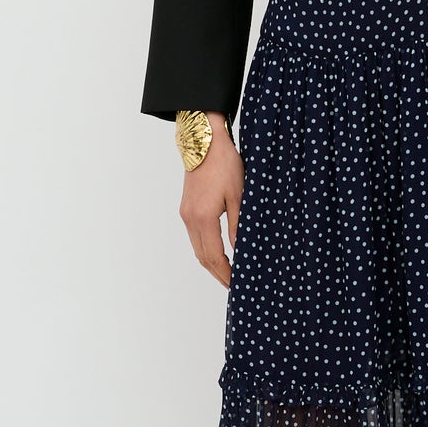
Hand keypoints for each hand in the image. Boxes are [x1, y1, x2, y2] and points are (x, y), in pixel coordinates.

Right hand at [179, 114, 243, 288]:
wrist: (204, 140)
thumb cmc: (225, 163)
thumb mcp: (239, 195)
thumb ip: (239, 225)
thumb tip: (242, 251)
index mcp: (203, 217)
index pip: (214, 256)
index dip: (226, 273)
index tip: (238, 284)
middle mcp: (190, 218)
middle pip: (202, 257)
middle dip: (218, 273)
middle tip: (233, 286)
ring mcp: (186, 213)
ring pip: (197, 248)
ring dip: (211, 263)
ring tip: (227, 273)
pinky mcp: (187, 207)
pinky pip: (195, 236)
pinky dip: (206, 249)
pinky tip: (218, 252)